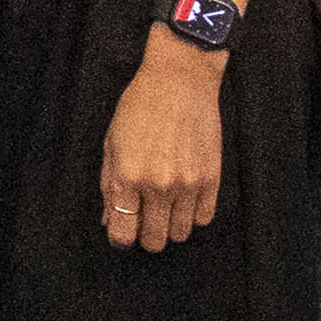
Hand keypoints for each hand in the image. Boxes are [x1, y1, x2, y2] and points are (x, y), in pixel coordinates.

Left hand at [99, 41, 228, 253]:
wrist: (179, 81)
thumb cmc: (140, 106)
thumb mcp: (112, 143)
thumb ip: (109, 185)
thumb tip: (109, 219)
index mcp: (127, 176)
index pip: (123, 233)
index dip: (121, 238)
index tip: (123, 231)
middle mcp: (158, 185)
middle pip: (154, 240)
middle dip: (146, 235)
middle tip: (145, 219)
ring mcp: (187, 184)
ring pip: (180, 233)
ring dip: (170, 225)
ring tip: (165, 205)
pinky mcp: (211, 178)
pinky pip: (203, 217)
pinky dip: (193, 214)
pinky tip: (184, 197)